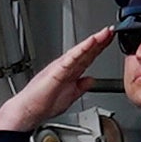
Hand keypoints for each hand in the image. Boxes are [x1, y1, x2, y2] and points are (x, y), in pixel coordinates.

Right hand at [0, 28, 115, 136]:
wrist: (29, 111)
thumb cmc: (44, 104)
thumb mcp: (71, 95)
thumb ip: (81, 87)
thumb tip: (91, 80)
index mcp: (70, 72)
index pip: (88, 57)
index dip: (100, 48)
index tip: (110, 39)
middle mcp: (66, 66)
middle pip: (86, 51)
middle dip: (99, 41)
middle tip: (111, 30)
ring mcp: (61, 67)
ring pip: (79, 51)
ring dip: (92, 42)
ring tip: (104, 33)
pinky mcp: (56, 70)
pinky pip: (71, 58)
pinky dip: (81, 50)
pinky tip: (90, 43)